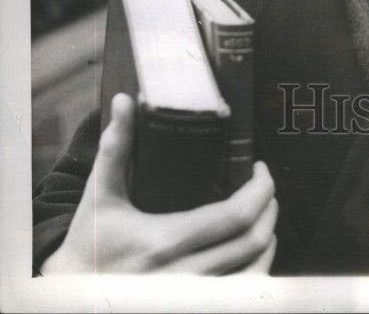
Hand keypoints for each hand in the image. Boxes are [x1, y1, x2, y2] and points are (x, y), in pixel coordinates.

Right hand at [40, 93, 277, 274]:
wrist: (72, 295)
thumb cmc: (88, 243)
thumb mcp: (99, 195)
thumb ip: (115, 148)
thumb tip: (124, 101)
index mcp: (164, 242)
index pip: (235, 216)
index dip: (260, 189)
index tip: (260, 169)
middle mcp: (182, 276)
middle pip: (252, 240)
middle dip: (269, 207)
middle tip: (265, 185)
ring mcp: (189, 297)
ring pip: (254, 272)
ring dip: (267, 238)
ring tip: (263, 213)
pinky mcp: (192, 307)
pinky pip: (242, 294)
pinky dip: (257, 269)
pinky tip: (253, 250)